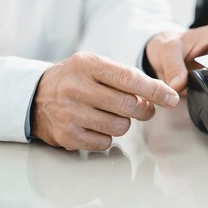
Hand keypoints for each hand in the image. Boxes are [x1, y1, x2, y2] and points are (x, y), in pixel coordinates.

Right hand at [31, 52, 179, 150]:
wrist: (35, 96)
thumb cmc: (75, 79)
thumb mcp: (96, 66)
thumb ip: (126, 77)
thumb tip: (160, 95)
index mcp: (87, 65)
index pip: (129, 79)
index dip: (155, 90)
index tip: (172, 99)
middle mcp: (76, 88)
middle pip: (129, 106)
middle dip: (143, 109)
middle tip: (142, 108)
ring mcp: (70, 114)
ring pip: (120, 127)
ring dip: (123, 122)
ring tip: (110, 113)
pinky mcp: (67, 136)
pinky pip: (105, 142)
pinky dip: (107, 135)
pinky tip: (96, 124)